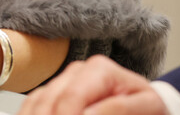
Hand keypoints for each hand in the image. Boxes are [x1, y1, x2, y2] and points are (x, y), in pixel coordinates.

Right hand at [19, 55, 167, 114]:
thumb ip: (118, 110)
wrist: (148, 107)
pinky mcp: (57, 90)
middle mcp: (77, 70)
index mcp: (100, 69)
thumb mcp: (146, 107)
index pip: (71, 99)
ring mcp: (65, 79)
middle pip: (50, 101)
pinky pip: (35, 103)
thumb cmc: (149, 109)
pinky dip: (31, 113)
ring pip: (38, 101)